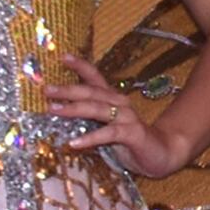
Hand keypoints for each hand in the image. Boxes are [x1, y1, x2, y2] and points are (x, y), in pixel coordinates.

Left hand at [38, 54, 193, 176]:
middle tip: (47, 89)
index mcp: (112, 98)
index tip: (62, 57)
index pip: (95, 78)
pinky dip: (90, 138)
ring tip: (54, 110)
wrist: (163, 153)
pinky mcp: (132, 133)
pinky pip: (109, 133)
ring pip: (98, 108)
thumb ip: (87, 119)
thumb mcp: (105, 127)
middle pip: (91, 91)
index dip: (80, 66)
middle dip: (67, 89)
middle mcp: (120, 102)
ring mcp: (127, 117)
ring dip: (74, 108)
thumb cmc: (130, 141)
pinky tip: (74, 143)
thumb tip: (59, 114)